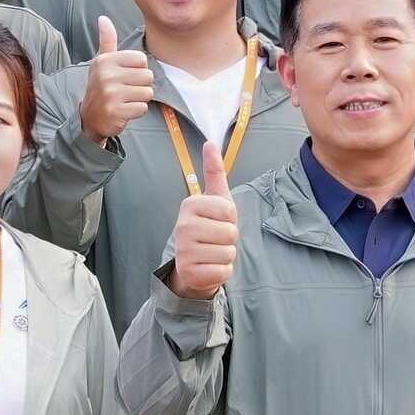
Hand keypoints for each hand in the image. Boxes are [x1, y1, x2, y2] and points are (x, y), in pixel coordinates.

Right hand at [77, 14, 150, 141]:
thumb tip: (103, 18)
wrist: (90, 117)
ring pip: (147, 92)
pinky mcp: (115, 111)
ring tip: (125, 100)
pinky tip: (124, 110)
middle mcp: (106, 75)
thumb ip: (106, 40)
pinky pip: (142, 108)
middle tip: (125, 91)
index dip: (138, 69)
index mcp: (105, 60)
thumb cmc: (101, 87)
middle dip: (141, 86)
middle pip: (148, 76)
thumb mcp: (101, 62)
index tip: (124, 76)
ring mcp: (110, 94)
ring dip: (139, 99)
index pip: (142, 59)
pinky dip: (136, 111)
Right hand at [165, 146, 238, 299]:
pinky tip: (209, 267)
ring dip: (225, 256)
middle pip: (231, 233)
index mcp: (190, 205)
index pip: (229, 211)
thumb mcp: (214, 199)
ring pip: (228, 252)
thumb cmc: (208, 228)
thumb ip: (214, 172)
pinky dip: (222, 272)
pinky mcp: (189, 272)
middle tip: (215, 240)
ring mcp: (184, 250)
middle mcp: (183, 226)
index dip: (230, 219)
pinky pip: (223, 271)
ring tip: (212, 252)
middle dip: (229, 239)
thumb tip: (210, 142)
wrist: (192, 264)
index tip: (218, 221)